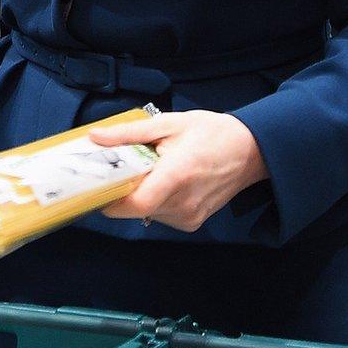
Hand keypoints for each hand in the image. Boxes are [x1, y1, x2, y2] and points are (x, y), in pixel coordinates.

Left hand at [90, 110, 268, 231]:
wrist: (252, 150)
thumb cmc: (212, 133)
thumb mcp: (169, 124)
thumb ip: (129, 133)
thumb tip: (95, 137)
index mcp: (177, 175)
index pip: (135, 203)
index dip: (111, 199)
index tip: (100, 186)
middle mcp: (183, 202)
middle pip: (135, 209)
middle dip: (123, 191)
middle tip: (127, 170)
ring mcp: (189, 216)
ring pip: (145, 213)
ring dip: (140, 195)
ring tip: (155, 172)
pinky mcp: (192, 223)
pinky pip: (159, 216)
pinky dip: (155, 201)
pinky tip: (168, 184)